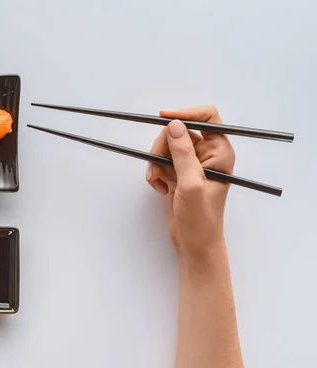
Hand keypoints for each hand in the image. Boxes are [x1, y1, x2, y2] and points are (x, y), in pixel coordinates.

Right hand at [145, 106, 234, 262]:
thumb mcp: (191, 184)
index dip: (185, 114)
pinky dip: (155, 173)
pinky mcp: (179, 175)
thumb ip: (182, 153)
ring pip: (166, 147)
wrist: (195, 245)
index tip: (162, 118)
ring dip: (156, 162)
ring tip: (157, 182)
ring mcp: (192, 165)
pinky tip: (159, 188)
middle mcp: (207, 155)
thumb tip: (174, 125)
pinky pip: (161, 162)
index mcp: (220, 152)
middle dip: (162, 147)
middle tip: (156, 167)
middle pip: (179, 132)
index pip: (207, 118)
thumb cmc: (201, 219)